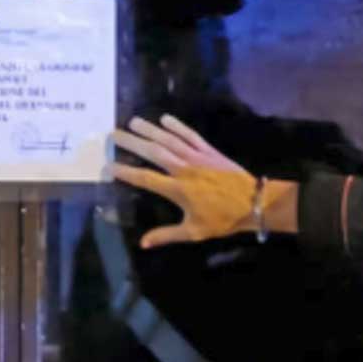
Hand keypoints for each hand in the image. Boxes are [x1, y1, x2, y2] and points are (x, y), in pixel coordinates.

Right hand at [111, 115, 257, 248]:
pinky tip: (165, 119)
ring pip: (169, 140)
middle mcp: (184, 169)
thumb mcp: (194, 231)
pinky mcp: (209, 151)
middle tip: (113, 134)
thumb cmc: (222, 219)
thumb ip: (167, 235)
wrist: (253, 202)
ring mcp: (197, 157)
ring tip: (133, 122)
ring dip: (150, 130)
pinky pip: (190, 135)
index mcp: (178, 189)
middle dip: (132, 143)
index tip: (109, 166)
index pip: (145, 178)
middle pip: (153, 152)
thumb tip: (143, 243)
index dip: (126, 172)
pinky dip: (177, 126)